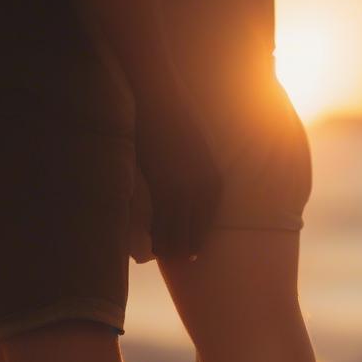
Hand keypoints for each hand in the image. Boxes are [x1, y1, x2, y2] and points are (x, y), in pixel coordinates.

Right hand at [137, 99, 221, 260]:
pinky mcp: (157, 184)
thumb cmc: (173, 121)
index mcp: (213, 180)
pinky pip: (156, 219)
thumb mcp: (195, 151)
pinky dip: (153, 234)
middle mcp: (200, 187)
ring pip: (173, 230)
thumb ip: (194, 175)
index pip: (206, 222)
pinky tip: (148, 244)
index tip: (193, 257)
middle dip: (184, 250)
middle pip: (192, 232)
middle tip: (178, 264)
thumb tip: (184, 195)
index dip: (198, 242)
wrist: (157, 97)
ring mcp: (178, 188)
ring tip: (159, 257)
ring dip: (166, 247)